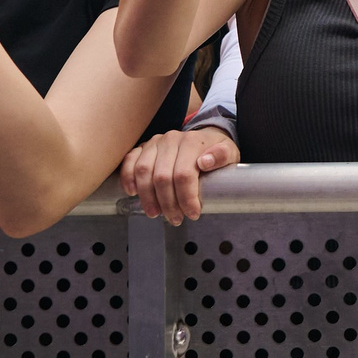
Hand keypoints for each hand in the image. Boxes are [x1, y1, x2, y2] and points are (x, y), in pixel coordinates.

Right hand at [121, 126, 240, 225]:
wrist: (204, 138)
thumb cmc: (216, 150)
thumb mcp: (229, 152)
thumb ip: (222, 156)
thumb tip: (205, 162)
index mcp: (192, 142)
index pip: (183, 174)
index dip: (186, 198)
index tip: (192, 214)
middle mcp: (171, 139)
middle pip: (162, 177)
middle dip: (167, 203)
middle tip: (175, 219)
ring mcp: (155, 142)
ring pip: (143, 171)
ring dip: (147, 197)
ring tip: (155, 213)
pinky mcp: (144, 147)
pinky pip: (129, 161)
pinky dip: (128, 177)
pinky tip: (133, 193)